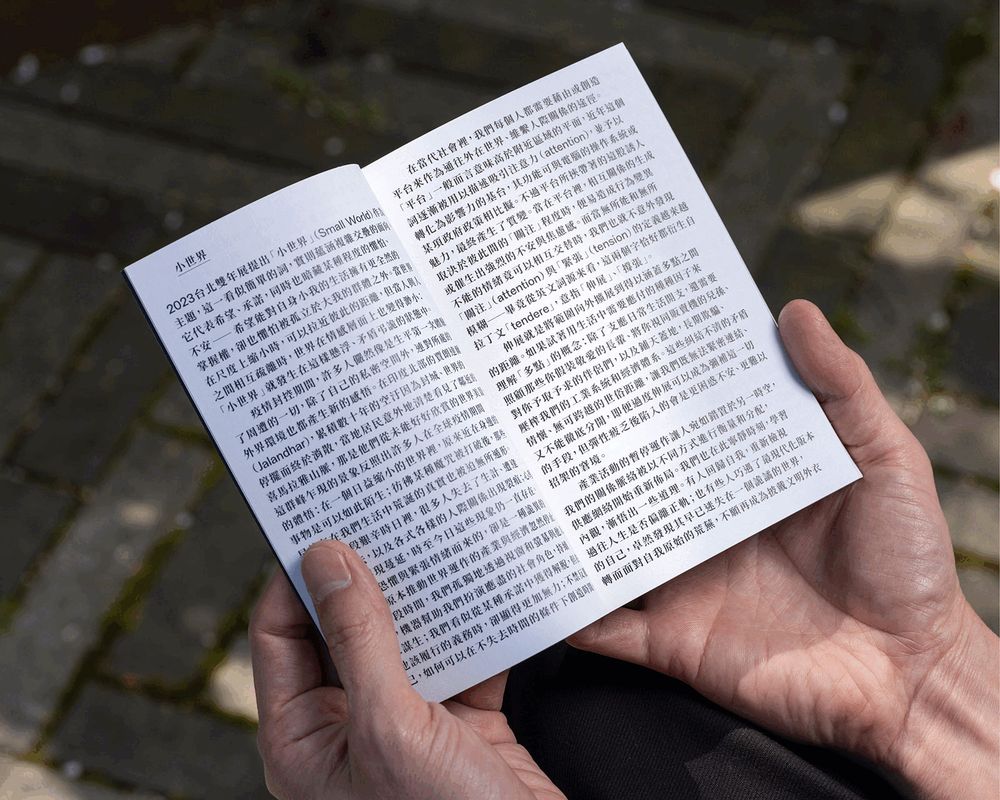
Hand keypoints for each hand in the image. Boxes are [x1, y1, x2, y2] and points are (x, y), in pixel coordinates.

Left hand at [249, 540, 564, 799]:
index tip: (322, 523)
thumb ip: (359, 641)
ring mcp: (406, 726)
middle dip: (366, 578)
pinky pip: (461, 659)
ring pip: (405, 640)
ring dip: (423, 597)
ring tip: (432, 541)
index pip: (280, 636)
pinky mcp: (460, 725)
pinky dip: (476, 627)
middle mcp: (350, 727)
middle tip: (380, 518)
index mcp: (304, 738)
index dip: (296, 578)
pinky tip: (487, 590)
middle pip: (344, 631)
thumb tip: (326, 561)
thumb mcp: (390, 729)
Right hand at [568, 300, 998, 798]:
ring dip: (569, 526)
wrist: (910, 677)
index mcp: (747, 481)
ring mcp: (686, 583)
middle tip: (545, 410)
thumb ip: (842, 390)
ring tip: (523, 487)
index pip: (687, 428)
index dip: (656, 393)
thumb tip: (796, 312)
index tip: (614, 350)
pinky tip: (539, 583)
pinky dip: (571, 615)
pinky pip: (607, 630)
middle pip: (637, 483)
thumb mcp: (886, 459)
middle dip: (595, 453)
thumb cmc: (911, 562)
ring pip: (610, 548)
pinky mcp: (673, 640)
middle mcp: (707, 526)